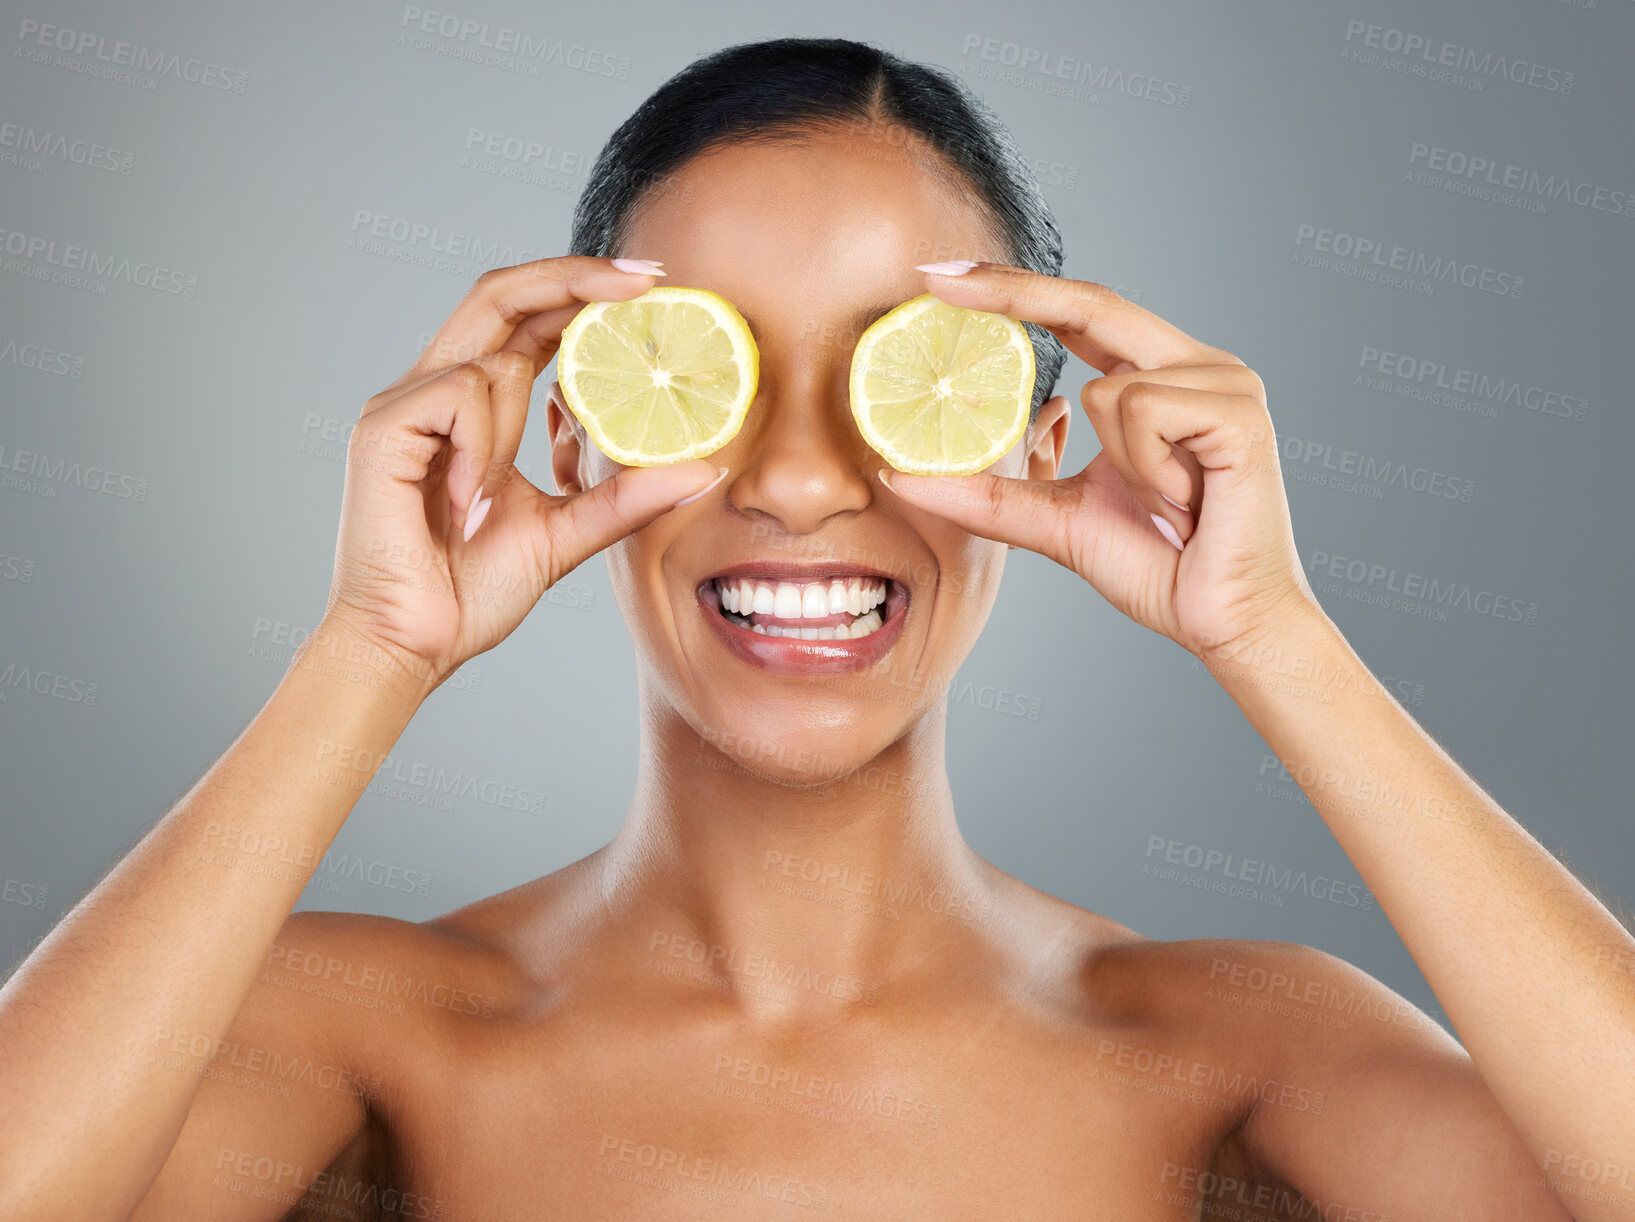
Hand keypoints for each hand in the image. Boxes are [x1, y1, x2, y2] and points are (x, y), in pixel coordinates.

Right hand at [322, 256, 726, 685]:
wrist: (411, 644)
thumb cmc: (470, 591)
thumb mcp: (567, 535)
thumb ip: (624, 499)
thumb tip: (703, 471)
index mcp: (476, 409)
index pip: (530, 321)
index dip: (585, 291)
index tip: (653, 286)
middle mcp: (436, 392)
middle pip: (501, 294)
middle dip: (575, 275)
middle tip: (647, 279)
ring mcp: (404, 404)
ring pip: (491, 360)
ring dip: (516, 422)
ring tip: (491, 498)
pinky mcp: (383, 427)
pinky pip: (459, 395)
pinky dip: (481, 443)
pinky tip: (467, 500)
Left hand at [878, 263, 1319, 660]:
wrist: (1226, 624)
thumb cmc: (1159, 568)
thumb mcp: (1054, 522)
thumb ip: (989, 494)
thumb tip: (899, 477)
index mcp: (1160, 377)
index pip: (1080, 313)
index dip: (1013, 289)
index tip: (941, 277)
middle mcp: (1197, 365)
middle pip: (1092, 302)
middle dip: (1011, 290)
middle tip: (933, 278)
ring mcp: (1225, 382)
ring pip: (1108, 389)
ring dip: (1116, 463)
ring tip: (1162, 505)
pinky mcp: (1239, 412)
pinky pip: (1143, 414)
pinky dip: (1145, 469)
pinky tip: (1183, 502)